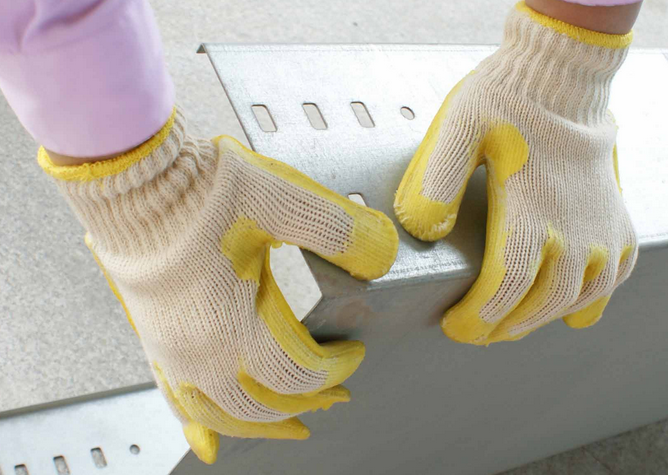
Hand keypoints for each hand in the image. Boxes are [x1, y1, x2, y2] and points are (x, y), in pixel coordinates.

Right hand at [39, 109, 397, 462]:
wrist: (132, 180)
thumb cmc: (197, 192)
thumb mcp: (281, 200)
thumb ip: (338, 230)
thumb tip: (380, 253)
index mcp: (235, 323)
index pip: (298, 372)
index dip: (335, 368)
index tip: (353, 353)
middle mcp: (200, 349)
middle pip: (262, 404)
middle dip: (306, 402)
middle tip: (334, 397)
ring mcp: (172, 349)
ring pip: (219, 414)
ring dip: (259, 425)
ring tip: (287, 428)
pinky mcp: (154, 338)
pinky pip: (175, 400)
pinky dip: (196, 428)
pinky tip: (205, 444)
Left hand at [394, 2, 637, 344]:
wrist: (562, 77)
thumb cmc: (507, 100)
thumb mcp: (457, 128)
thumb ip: (436, 181)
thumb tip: (424, 231)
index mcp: (530, 209)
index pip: (506, 286)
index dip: (480, 317)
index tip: (458, 326)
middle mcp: (573, 226)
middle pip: (540, 302)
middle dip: (503, 326)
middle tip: (476, 331)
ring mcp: (600, 226)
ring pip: (579, 297)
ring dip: (542, 319)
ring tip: (511, 324)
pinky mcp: (615, 218)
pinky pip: (613, 275)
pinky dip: (590, 299)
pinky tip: (570, 306)